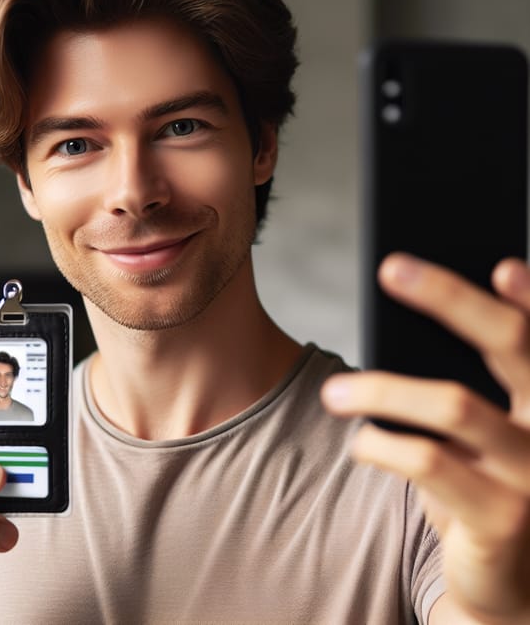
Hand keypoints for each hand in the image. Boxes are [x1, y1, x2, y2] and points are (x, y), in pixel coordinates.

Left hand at [321, 253, 529, 623]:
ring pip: (454, 404)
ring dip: (380, 389)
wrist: (504, 578)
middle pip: (513, 345)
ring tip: (333, 394)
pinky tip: (361, 445)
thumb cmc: (482, 485)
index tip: (501, 265)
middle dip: (451, 298)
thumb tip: (405, 317)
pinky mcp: (505, 519)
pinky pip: (430, 461)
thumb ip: (460, 383)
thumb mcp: (475, 433)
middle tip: (392, 269)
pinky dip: (381, 446)